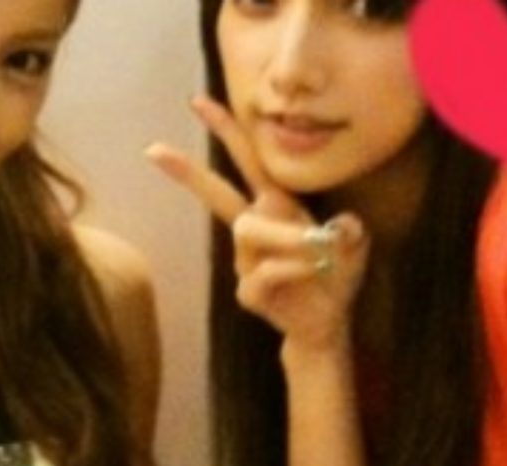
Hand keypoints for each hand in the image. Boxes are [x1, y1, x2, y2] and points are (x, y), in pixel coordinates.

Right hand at [146, 95, 369, 354]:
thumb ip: (351, 232)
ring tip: (319, 252)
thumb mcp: (353, 247)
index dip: (225, 130)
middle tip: (153, 149)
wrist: (327, 323)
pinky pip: (264, 270)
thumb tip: (344, 225)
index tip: (197, 101)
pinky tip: (313, 273)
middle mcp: (255, 228)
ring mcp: (245, 261)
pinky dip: (294, 269)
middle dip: (188, 171)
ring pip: (250, 229)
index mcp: (275, 206)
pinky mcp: (247, 291)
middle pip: (217, 193)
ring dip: (288, 236)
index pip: (247, 161)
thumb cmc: (334, 276)